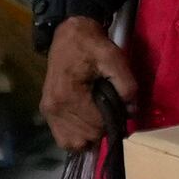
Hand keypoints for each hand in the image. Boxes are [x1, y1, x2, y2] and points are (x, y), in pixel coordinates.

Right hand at [38, 17, 145, 152]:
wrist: (69, 35)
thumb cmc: (92, 46)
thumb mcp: (115, 58)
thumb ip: (126, 85)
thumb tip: (131, 112)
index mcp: (69, 94)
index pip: (96, 127)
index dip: (112, 120)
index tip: (117, 107)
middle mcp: (55, 108)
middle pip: (87, 137)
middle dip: (102, 128)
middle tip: (108, 108)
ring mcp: (49, 112)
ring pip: (75, 143)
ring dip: (90, 135)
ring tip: (97, 116)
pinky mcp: (47, 113)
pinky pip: (64, 140)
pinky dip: (77, 136)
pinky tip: (86, 123)